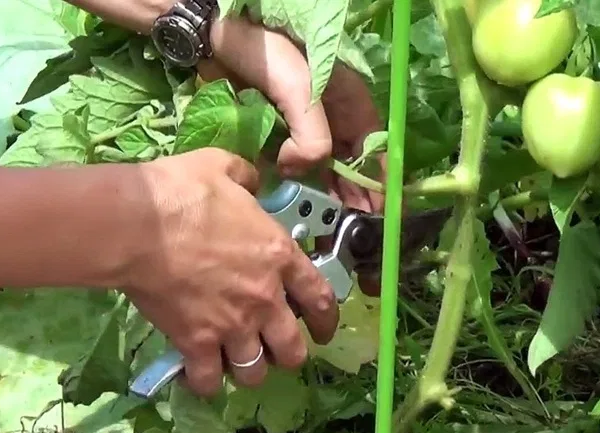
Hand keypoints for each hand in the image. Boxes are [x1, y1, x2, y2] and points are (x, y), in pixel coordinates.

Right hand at [124, 148, 338, 395]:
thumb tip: (249, 182)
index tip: (324, 331)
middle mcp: (264, 299)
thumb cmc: (183, 193)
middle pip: (292, 349)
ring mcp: (232, 325)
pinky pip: (209, 380)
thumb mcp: (224, 168)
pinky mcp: (196, 342)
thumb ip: (246, 178)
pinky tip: (198, 375)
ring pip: (255, 371)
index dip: (327, 320)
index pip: (321, 298)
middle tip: (275, 350)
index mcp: (279, 256)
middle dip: (288, 355)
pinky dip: (205, 382)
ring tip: (237, 363)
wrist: (138, 225)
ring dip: (249, 371)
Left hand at [197, 15, 384, 212]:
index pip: (376, 151)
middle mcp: (334, 118)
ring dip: (325, 194)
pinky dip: (297, 183)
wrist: (220, 33)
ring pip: (324, 167)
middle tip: (347, 230)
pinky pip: (294, 162)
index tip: (376, 216)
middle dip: (352, 197)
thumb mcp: (301, 91)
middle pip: (351, 165)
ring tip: (324, 224)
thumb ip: (312, 137)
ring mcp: (305, 125)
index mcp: (351, 104)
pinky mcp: (277, 129)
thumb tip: (300, 171)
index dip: (379, 184)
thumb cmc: (270, 52)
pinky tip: (295, 204)